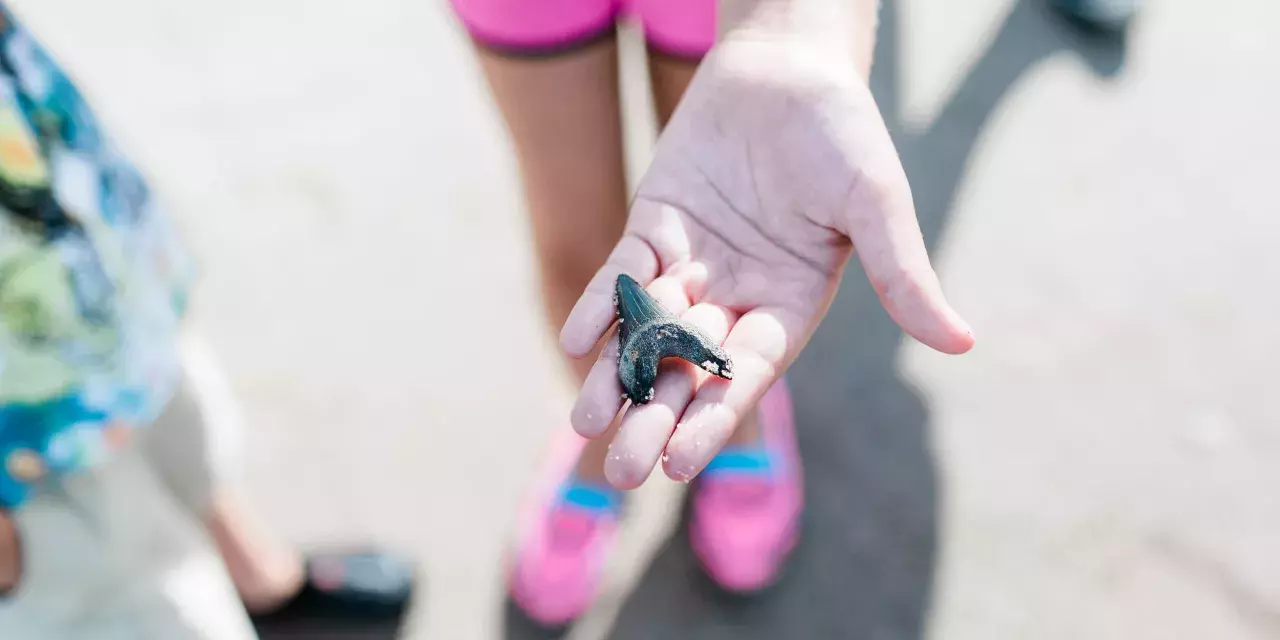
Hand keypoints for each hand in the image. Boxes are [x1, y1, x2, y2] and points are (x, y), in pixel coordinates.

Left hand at [559, 35, 973, 488]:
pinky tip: (576, 337)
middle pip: (688, 371)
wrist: (787, 67)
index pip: (744, 377)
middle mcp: (735, 298)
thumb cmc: (842, 132)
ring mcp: (692, 265)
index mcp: (788, 307)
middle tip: (622, 471)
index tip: (679, 465)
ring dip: (617, 376)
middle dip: (655, 417)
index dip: (712, 419)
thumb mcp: (876, 202)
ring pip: (647, 333)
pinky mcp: (654, 227)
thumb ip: (903, 274)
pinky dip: (603, 304)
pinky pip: (624, 274)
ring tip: (586, 421)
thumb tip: (964, 341)